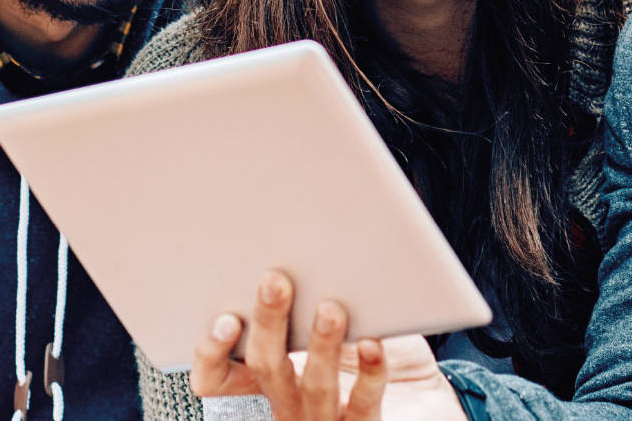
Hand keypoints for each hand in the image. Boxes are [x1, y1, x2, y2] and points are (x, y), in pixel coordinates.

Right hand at [191, 270, 466, 419]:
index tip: (225, 318)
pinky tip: (375, 344)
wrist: (420, 401)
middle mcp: (291, 401)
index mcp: (273, 373)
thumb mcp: (338, 313)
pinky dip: (370, 372)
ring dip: (320, 344)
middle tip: (275, 281)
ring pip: (313, 388)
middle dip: (269, 321)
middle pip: (266, 367)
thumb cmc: (370, 344)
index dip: (212, 352)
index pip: (218, 376)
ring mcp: (325, 418)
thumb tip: (312, 229)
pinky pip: (363, 406)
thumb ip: (319, 288)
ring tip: (330, 308)